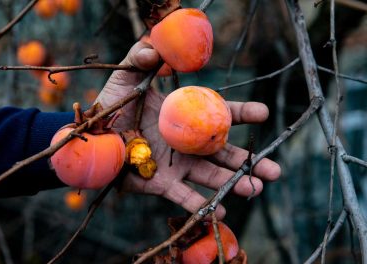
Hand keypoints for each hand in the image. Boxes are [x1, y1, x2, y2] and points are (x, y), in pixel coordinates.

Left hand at [96, 41, 280, 217]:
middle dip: (251, 162)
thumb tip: (158, 50)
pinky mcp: (159, 184)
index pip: (220, 115)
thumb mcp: (127, 74)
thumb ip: (142, 56)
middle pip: (225, 153)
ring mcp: (175, 165)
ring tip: (255, 189)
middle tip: (275, 170)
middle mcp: (186, 143)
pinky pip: (183, 196)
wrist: (91, 135)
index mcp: (186, 116)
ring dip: (233, 184)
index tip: (263, 114)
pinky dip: (200, 205)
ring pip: (210, 177)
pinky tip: (220, 212)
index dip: (242, 114)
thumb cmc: (111, 103)